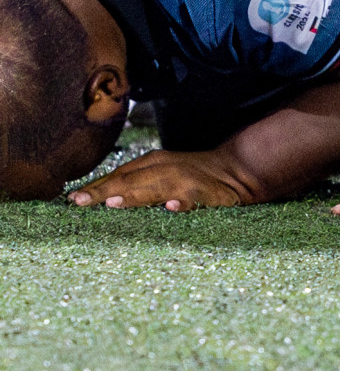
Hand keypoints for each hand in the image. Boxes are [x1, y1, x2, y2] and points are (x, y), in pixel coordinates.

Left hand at [68, 149, 249, 210]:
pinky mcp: (205, 195)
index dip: (96, 187)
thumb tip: (100, 195)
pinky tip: (171, 208)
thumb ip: (136, 181)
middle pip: (131, 180)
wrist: (237, 170)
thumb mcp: (161, 171)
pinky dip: (181, 204)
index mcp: (153, 162)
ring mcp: (185, 181)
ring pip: (155, 188)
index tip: (72, 199)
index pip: (118, 174)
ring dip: (134, 195)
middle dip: (105, 191)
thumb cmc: (193, 175)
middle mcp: (166, 168)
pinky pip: (191, 200)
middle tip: (80, 201)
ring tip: (112, 203)